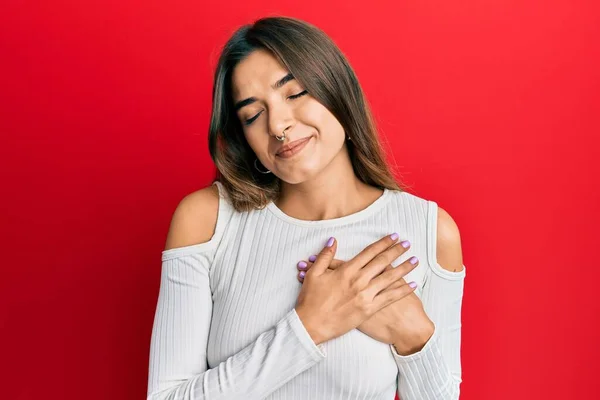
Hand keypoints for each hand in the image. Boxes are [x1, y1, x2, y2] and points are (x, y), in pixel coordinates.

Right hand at [294, 234, 418, 345]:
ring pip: (389, 278)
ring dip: (404, 268)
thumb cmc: (310, 300)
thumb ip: (325, 256)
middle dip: (396, 251)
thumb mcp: (313, 274)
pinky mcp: (368, 310)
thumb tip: (333, 240)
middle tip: (408, 244)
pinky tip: (412, 284)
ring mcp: (365, 296)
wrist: (311, 325)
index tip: (394, 237)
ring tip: (415, 260)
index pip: (369, 252)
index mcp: (346, 270)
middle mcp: (358, 281)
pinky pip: (389, 298)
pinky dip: (402, 290)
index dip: (383, 243)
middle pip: (382, 262)